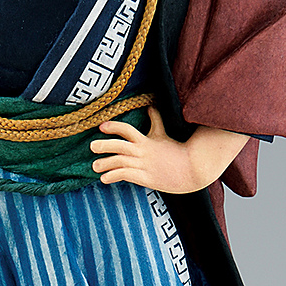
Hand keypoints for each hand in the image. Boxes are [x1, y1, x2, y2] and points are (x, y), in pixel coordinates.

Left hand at [91, 107, 247, 192]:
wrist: (193, 169)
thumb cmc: (178, 152)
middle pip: (119, 145)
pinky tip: (104, 179)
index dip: (113, 126)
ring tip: (95, 166)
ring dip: (104, 164)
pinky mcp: (146, 178)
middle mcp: (143, 151)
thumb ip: (155, 121)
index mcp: (146, 140)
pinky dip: (112, 176)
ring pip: (119, 161)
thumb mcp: (164, 134)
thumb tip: (150, 106)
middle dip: (103, 145)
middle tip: (92, 146)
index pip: (126, 129)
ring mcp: (144, 165)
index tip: (101, 126)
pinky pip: (125, 175)